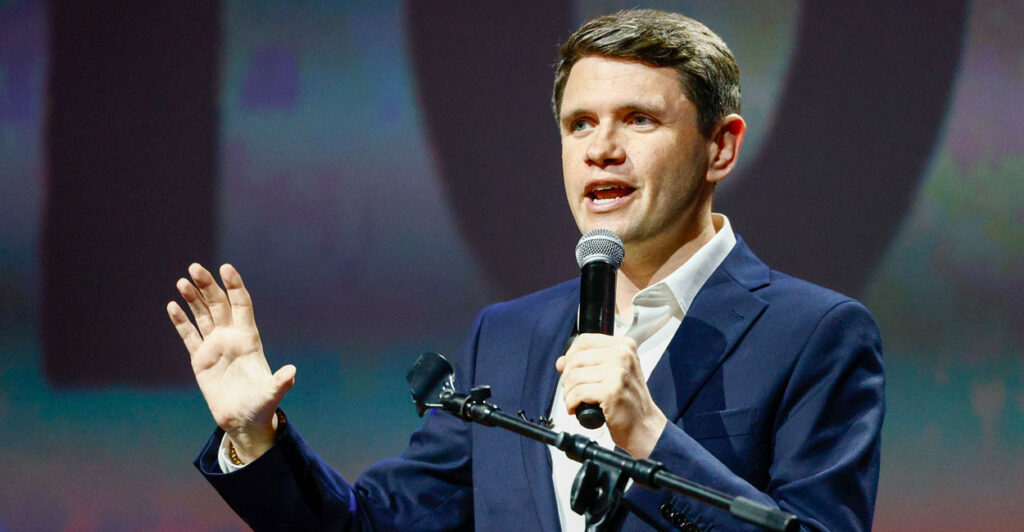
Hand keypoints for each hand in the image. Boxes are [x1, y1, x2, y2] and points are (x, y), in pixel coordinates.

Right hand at [166, 263, 294, 462]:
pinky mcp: (200, 359)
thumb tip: (292, 373)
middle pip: (219, 304)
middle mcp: (231, 337)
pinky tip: (172, 306)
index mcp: (249, 338)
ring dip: (192, 298)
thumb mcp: (272, 394)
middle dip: (208, 286)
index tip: (226, 268)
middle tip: (194, 267)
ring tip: (182, 282)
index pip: (242, 304)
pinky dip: (181, 322)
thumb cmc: (261, 405)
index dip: (235, 286)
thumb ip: (280, 382)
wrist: (243, 420)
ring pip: (203, 315)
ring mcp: (215, 346)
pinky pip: (189, 336)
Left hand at [556, 333, 666, 457]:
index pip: (584, 340)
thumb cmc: (629, 401)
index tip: (571, 369)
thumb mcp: (612, 374)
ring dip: (568, 393)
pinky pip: (577, 393)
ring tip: (576, 401)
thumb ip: (587, 363)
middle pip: (576, 359)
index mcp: (624, 346)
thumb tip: (561, 362)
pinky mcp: (611, 391)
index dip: (571, 355)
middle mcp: (623, 355)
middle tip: (573, 391)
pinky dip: (571, 403)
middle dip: (567, 378)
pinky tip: (577, 408)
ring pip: (574, 376)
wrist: (644, 426)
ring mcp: (618, 373)